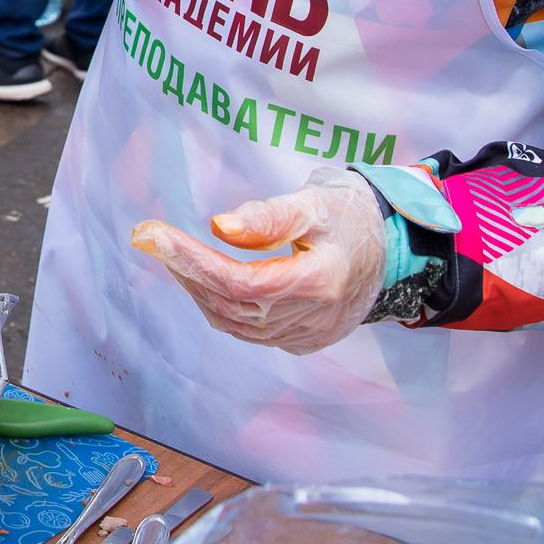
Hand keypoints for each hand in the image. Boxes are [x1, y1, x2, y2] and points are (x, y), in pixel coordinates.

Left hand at [130, 174, 385, 354]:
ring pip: (235, 323)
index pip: (239, 281)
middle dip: (186, 271)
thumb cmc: (350, 216)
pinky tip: (204, 279)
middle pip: (231, 304)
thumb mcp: (315, 203)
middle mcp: (312, 318)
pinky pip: (248, 331)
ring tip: (174, 254)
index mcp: (319, 281)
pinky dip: (219, 306)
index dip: (193, 260)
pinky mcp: (302, 341)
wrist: (390, 248)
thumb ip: (269, 217)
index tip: (155, 234)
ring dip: (198, 289)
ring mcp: (306, 335)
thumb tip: (219, 227)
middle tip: (153, 238)